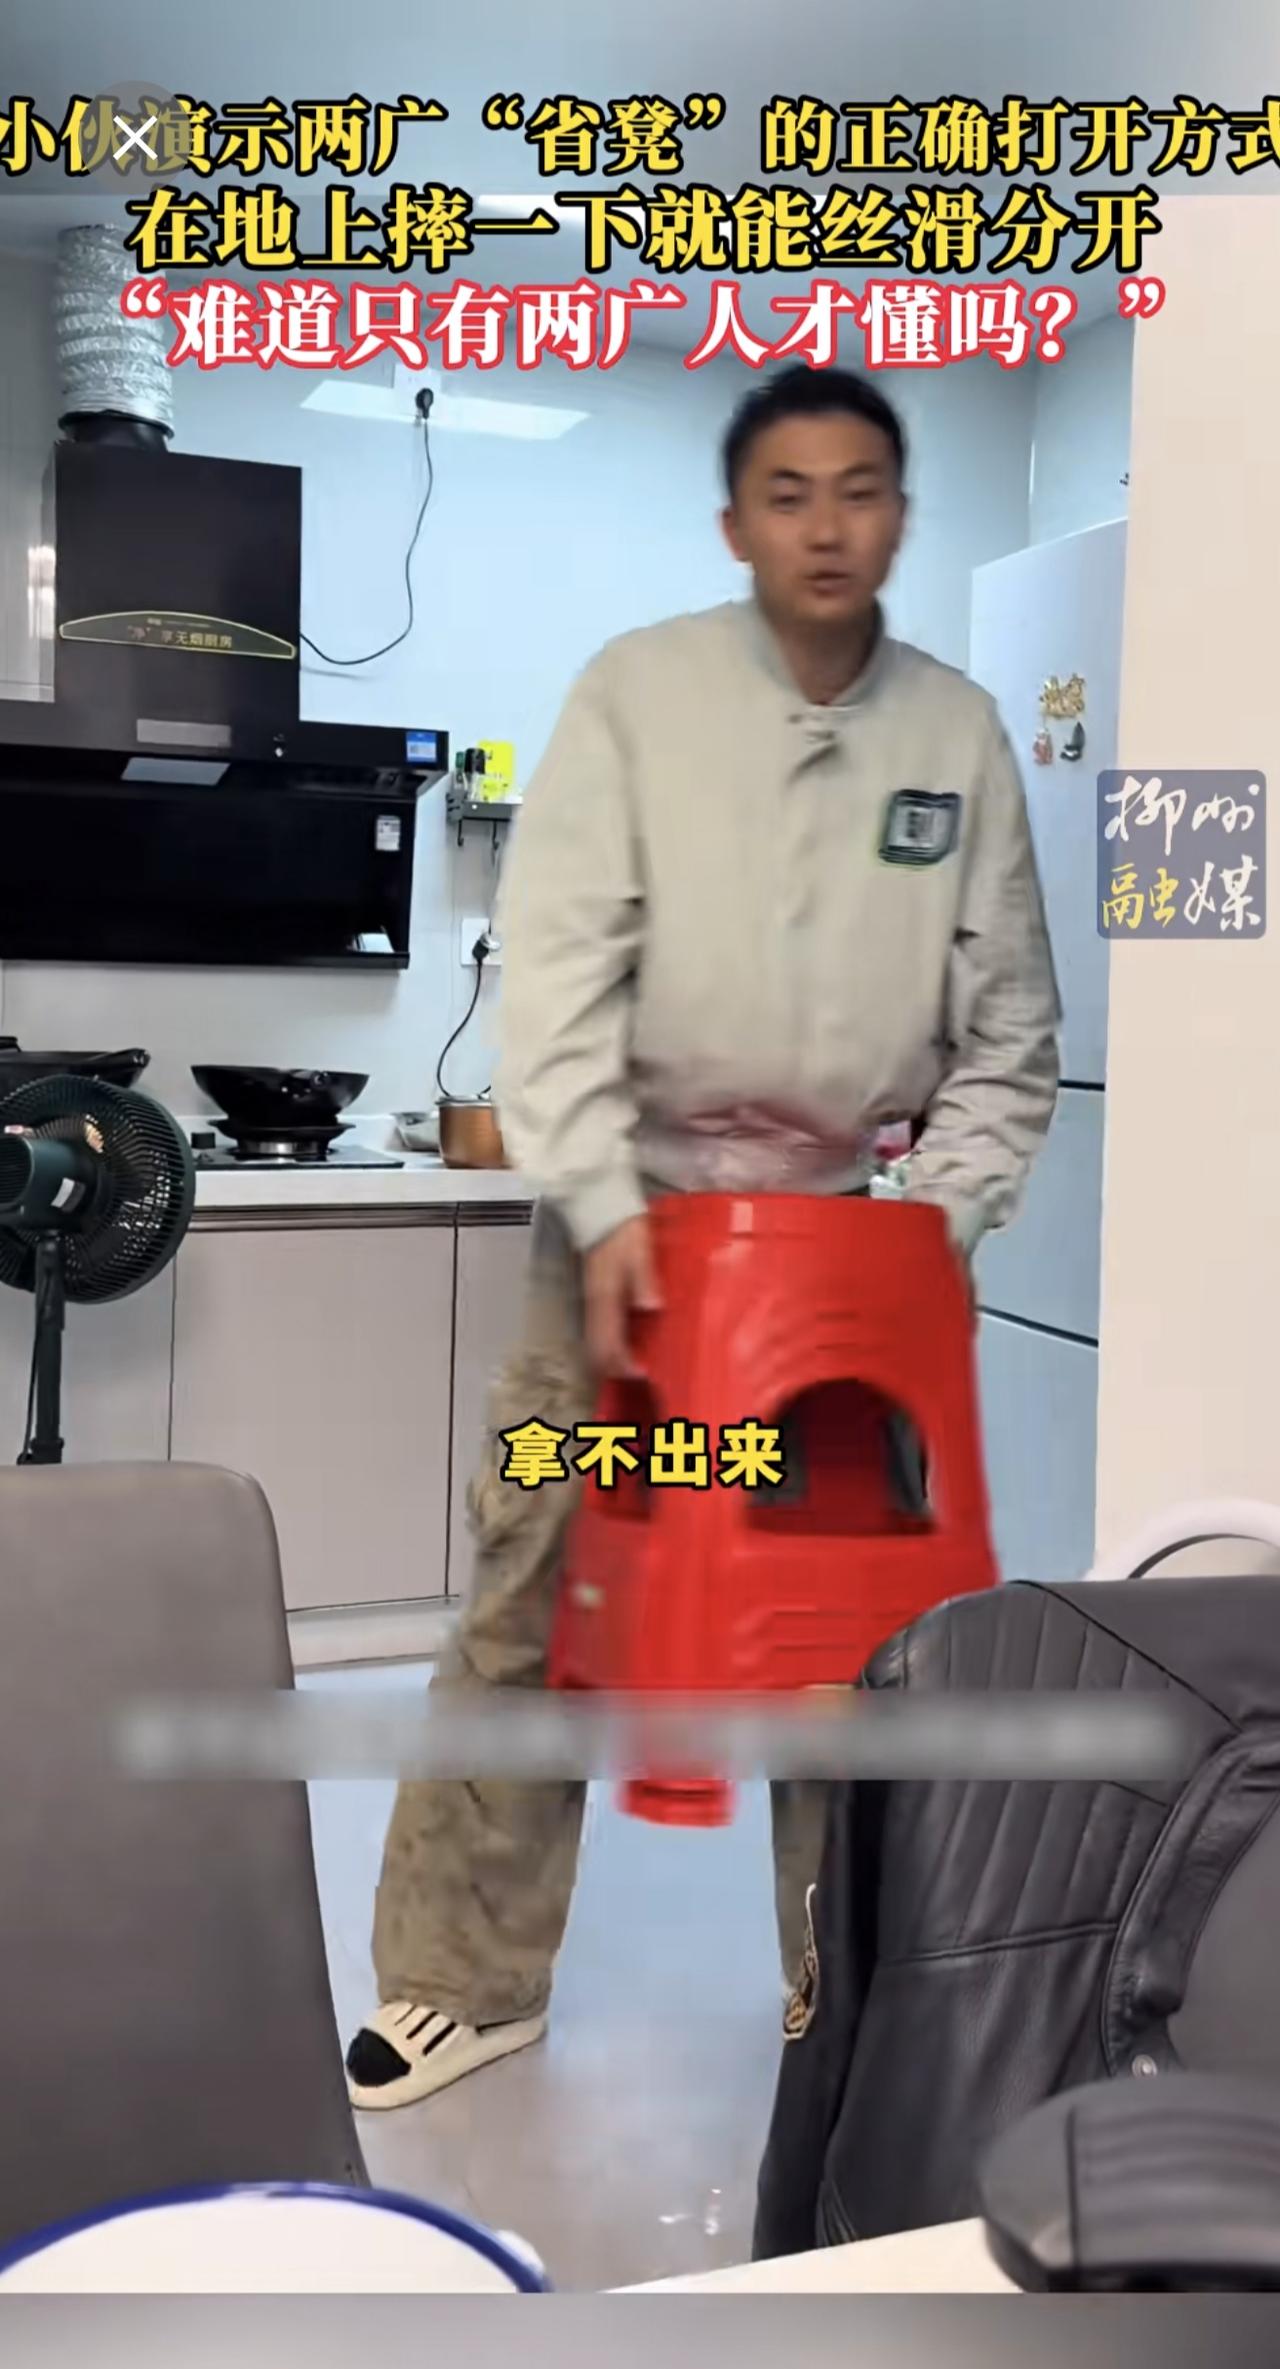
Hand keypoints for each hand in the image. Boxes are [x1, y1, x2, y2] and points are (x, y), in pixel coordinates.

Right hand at [583, 1215, 661, 1379]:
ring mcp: (591, 1299)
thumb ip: (644, 1280)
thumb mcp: (639, 1252)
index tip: (643, 1374)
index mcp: (605, 1297)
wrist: (600, 1206)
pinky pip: (597, 1328)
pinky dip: (609, 1342)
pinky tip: (628, 1342)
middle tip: (639, 1375)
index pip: (607, 1342)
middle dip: (613, 1367)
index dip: (622, 1363)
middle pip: (595, 1348)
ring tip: (634, 1363)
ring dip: (610, 1357)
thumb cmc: (624, 1230)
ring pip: (594, 1340)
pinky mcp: (594, 1293)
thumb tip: (652, 1307)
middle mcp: (594, 1303)